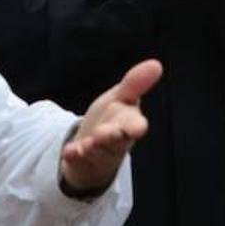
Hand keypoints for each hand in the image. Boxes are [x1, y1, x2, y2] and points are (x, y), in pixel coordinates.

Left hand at [60, 59, 163, 193]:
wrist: (91, 149)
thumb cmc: (111, 121)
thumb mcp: (121, 99)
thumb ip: (135, 84)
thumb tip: (156, 64)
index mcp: (128, 124)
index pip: (134, 125)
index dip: (135, 126)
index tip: (139, 127)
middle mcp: (115, 141)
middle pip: (116, 140)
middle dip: (111, 136)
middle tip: (103, 133)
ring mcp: (98, 153)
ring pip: (97, 151)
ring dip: (92, 147)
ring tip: (86, 145)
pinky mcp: (79, 161)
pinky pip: (76, 160)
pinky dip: (73, 155)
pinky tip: (69, 151)